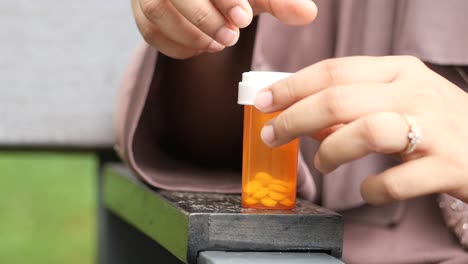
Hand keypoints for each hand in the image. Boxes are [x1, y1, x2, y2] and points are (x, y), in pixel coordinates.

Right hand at [131, 0, 316, 58]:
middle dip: (204, 18)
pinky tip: (200, 47)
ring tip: (217, 43)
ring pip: (155, 11)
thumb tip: (307, 14)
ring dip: (190, 34)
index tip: (243, 18)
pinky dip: (177, 46)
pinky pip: (150, 32)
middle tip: (230, 37)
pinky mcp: (141, 11)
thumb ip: (279, 1)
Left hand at [254, 56, 467, 204]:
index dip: (292, 86)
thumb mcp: (397, 101)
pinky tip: (368, 189)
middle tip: (272, 135)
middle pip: (338, 99)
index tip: (263, 101)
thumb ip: (352, 106)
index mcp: (399, 71)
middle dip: (294, 118)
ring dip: (331, 151)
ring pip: (365, 131)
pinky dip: (372, 189)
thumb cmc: (437, 124)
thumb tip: (303, 117)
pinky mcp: (448, 166)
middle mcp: (416, 92)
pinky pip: (395, 180)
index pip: (334, 70)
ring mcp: (435, 127)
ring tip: (323, 164)